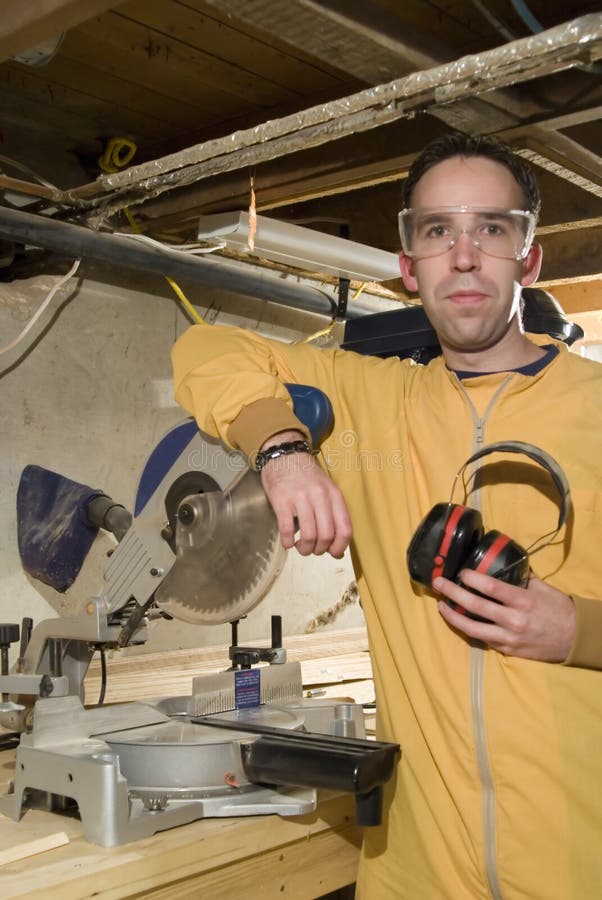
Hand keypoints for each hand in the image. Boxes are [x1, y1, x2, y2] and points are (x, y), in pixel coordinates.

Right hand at [260, 452, 351, 557]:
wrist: (284, 455)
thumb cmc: (306, 477)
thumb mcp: (326, 491)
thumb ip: (333, 517)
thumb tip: (338, 552)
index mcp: (334, 494)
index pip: (345, 529)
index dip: (340, 547)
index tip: (333, 553)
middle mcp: (320, 496)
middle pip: (326, 536)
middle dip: (319, 550)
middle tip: (313, 549)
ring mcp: (300, 497)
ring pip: (309, 536)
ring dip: (305, 549)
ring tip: (301, 547)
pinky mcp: (282, 500)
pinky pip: (287, 530)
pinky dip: (288, 542)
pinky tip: (288, 542)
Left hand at [433, 569, 575, 661]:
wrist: (574, 639)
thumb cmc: (559, 609)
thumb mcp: (543, 588)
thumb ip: (521, 577)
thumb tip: (503, 565)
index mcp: (523, 601)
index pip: (490, 587)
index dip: (471, 579)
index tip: (460, 572)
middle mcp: (513, 620)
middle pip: (475, 606)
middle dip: (453, 593)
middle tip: (439, 584)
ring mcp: (509, 638)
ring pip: (472, 628)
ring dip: (453, 616)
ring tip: (441, 606)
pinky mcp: (507, 650)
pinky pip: (483, 639)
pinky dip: (469, 629)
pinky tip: (459, 620)